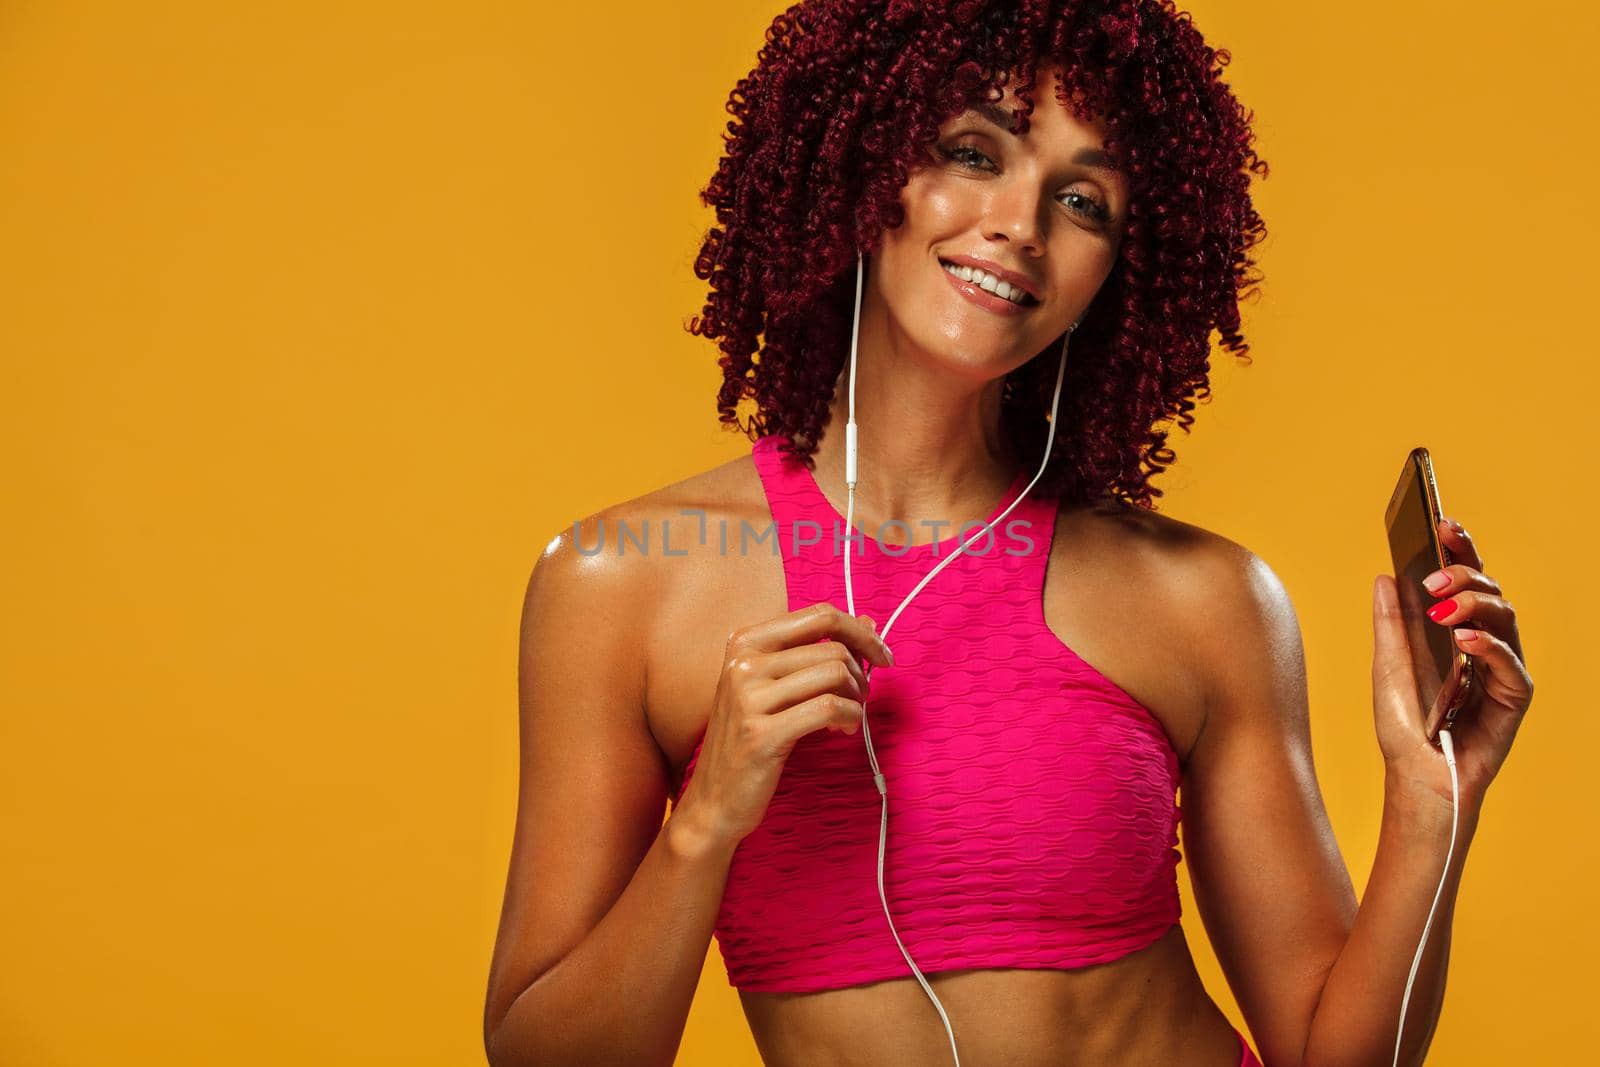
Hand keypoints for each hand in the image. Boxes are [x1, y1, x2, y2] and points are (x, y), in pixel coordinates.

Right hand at [677, 603, 892, 848]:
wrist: (712, 800)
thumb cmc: (749, 740)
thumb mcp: (775, 687)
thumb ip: (817, 652)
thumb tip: (870, 623)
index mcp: (744, 642)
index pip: (818, 616)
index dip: (860, 632)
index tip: (880, 655)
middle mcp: (743, 663)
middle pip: (832, 647)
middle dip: (861, 673)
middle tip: (862, 698)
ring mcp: (749, 698)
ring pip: (834, 674)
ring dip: (857, 697)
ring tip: (850, 717)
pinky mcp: (763, 734)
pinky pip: (829, 708)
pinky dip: (850, 718)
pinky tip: (844, 730)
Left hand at [1371, 517, 1533, 813]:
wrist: (1416, 779)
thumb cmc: (1405, 728)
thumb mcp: (1387, 668)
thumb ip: (1390, 624)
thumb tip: (1386, 575)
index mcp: (1455, 631)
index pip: (1465, 581)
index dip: (1461, 549)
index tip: (1444, 521)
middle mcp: (1484, 645)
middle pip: (1490, 592)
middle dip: (1464, 576)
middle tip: (1432, 581)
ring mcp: (1502, 670)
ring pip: (1506, 618)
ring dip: (1474, 605)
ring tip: (1443, 609)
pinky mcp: (1514, 699)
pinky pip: (1511, 665)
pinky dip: (1488, 647)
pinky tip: (1464, 640)